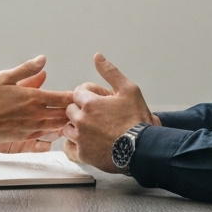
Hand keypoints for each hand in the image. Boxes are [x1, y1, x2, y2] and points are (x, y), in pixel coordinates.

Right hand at [0, 56, 71, 144]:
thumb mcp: (6, 77)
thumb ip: (27, 69)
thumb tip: (42, 59)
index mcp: (34, 97)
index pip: (64, 98)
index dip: (74, 96)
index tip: (79, 94)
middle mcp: (37, 114)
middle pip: (65, 114)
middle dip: (74, 111)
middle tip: (80, 108)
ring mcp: (32, 127)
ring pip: (58, 126)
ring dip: (66, 122)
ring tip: (71, 118)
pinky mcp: (26, 137)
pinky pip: (48, 136)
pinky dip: (55, 132)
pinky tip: (56, 128)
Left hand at [63, 53, 156, 171]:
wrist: (144, 149)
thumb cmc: (137, 120)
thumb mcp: (128, 90)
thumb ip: (110, 72)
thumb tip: (97, 57)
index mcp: (89, 103)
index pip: (78, 93)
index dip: (89, 96)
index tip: (100, 102)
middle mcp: (81, 120)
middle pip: (71, 110)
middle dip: (82, 110)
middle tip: (99, 116)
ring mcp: (81, 139)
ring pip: (68, 128)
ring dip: (77, 127)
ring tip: (94, 130)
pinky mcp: (83, 155)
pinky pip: (69, 148)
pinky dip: (75, 145)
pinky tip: (86, 143)